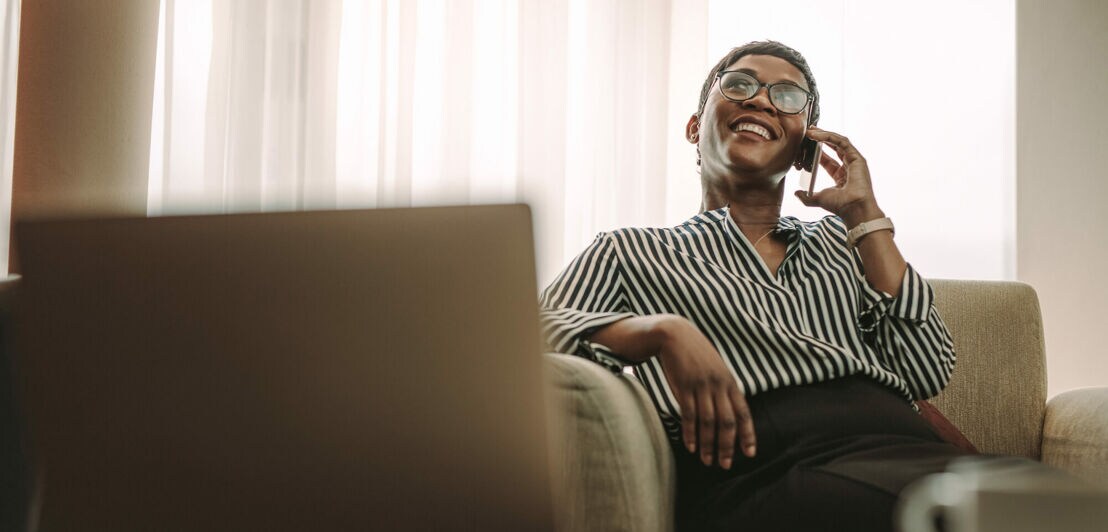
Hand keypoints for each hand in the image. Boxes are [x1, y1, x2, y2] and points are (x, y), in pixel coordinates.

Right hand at [656, 316, 754, 468]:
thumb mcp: (716, 369)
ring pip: (708, 422)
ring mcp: (701, 386)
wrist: (675, 335)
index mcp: (730, 382)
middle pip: (727, 421)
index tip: (750, 453)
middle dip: (727, 446)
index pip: (743, 413)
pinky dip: (690, 432)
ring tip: (707, 460)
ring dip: (708, 444)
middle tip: (725, 464)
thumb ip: (723, 388)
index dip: (747, 434)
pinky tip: (691, 445)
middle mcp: (719, 385)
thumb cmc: (696, 354)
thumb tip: (730, 412)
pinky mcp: (684, 387)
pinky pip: (689, 414)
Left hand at [794, 127, 880, 222]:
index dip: (816, 150)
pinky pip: (842, 142)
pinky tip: (817, 135)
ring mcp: (854, 161)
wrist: (853, 208)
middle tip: (807, 131)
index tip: (804, 144)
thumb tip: (796, 193)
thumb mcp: (818, 198)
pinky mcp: (857, 157)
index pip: (826, 158)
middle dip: (820, 137)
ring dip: (823, 134)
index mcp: (840, 175)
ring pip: (838, 141)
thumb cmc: (840, 206)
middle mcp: (848, 166)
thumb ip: (806, 196)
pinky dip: (829, 136)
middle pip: (833, 146)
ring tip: (810, 131)